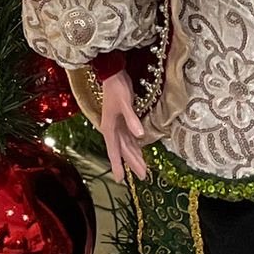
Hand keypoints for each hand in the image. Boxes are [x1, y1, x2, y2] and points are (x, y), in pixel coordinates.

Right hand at [100, 68, 147, 183]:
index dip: (117, 165)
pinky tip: (140, 151)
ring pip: (127, 145)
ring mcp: (118, 125)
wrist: (112, 74)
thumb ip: (132, 119)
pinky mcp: (123, 120)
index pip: (114, 151)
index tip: (120, 179)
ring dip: (135, 156)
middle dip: (132, 163)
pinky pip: (129, 138)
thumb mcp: (124, 103)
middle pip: (123, 150)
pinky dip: (135, 146)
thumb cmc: (117, 88)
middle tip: (143, 176)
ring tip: (143, 169)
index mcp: (109, 128)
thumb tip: (140, 135)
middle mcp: (112, 130)